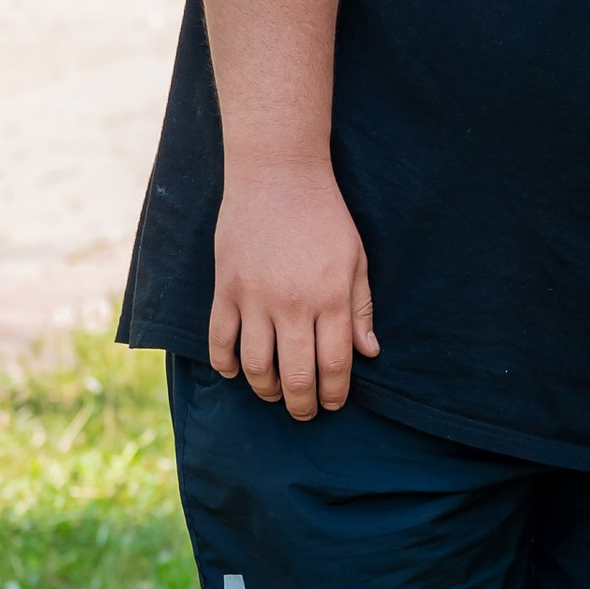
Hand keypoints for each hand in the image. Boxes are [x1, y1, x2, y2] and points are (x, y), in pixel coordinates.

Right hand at [210, 163, 379, 420]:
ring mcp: (255, 298)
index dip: (334, 394)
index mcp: (331, 298)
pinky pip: (220, 340)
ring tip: (274, 394)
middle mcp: (293, 305)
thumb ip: (361, 308)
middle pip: (296, 376)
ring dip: (266, 391)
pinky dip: (226, 365)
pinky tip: (237, 372)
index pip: (334, 365)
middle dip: (302, 405)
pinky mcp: (226, 289)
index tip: (333, 404)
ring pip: (256, 367)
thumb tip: (369, 353)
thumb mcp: (356, 259)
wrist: (278, 176)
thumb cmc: (324, 217)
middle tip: (304, 412)